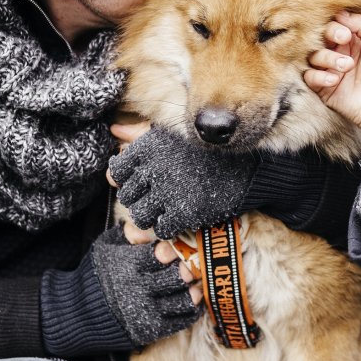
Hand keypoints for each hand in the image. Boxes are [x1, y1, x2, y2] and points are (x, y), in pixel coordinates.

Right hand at [88, 225, 201, 346]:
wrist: (81, 311)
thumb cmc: (98, 273)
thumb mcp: (106, 247)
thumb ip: (128, 233)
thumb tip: (147, 221)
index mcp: (128, 265)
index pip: (158, 256)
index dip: (172, 251)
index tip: (175, 248)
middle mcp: (138, 289)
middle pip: (175, 278)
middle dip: (187, 269)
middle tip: (193, 264)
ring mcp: (147, 312)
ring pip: (183, 300)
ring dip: (194, 290)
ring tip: (196, 282)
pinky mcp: (152, 330)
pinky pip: (182, 320)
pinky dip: (192, 309)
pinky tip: (192, 299)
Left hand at [109, 127, 256, 238]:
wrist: (247, 168)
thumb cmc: (208, 149)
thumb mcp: (173, 134)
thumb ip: (141, 133)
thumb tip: (114, 131)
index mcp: (148, 148)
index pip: (117, 171)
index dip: (124, 180)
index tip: (137, 181)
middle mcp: (154, 169)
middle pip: (127, 196)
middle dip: (136, 200)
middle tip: (149, 199)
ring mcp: (169, 193)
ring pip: (140, 216)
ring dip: (148, 217)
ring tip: (159, 211)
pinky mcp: (183, 213)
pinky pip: (161, 229)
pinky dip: (166, 228)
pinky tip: (175, 220)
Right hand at [304, 11, 360, 159]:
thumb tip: (341, 13)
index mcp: (357, 40)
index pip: (336, 24)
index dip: (336, 23)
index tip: (346, 30)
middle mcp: (342, 53)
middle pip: (321, 36)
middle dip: (329, 35)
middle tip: (343, 40)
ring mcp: (333, 71)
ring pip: (313, 56)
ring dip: (326, 58)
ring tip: (346, 66)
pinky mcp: (326, 90)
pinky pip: (310, 77)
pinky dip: (318, 76)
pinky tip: (335, 80)